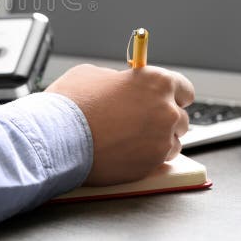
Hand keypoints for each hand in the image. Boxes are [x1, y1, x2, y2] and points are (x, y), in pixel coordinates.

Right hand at [46, 64, 193, 185]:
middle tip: (140, 121)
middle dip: (163, 119)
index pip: (184, 89)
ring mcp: (161, 140)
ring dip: (158, 139)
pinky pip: (160, 160)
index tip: (163, 99)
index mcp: (156, 82)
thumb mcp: (93, 75)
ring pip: (173, 141)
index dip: (171, 94)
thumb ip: (118, 80)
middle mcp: (165, 110)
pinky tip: (127, 150)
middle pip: (180, 117)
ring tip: (130, 138)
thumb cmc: (71, 104)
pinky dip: (148, 157)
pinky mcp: (151, 165)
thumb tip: (123, 87)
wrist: (56, 136)